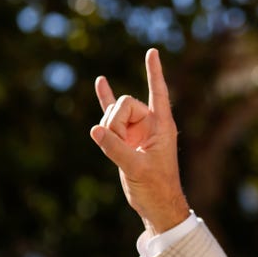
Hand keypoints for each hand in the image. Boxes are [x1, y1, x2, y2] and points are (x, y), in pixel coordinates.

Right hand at [90, 49, 189, 233]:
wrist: (157, 204)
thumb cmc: (155, 187)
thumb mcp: (136, 168)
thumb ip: (116, 148)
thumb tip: (95, 130)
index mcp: (163, 126)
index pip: (158, 93)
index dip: (154, 73)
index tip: (152, 52)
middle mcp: (151, 123)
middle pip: (125, 104)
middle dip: (116, 122)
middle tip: (124, 148)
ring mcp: (137, 129)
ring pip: (113, 115)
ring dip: (109, 130)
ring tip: (121, 153)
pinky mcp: (125, 138)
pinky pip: (112, 115)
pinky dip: (105, 100)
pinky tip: (100, 82)